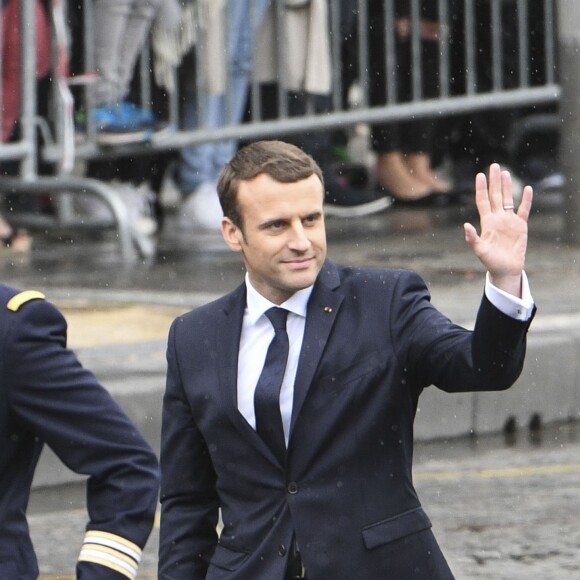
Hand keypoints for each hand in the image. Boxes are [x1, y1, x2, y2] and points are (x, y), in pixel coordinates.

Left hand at [464, 163, 532, 297]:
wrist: (506, 269)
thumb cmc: (491, 261)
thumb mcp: (479, 250)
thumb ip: (472, 238)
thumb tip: (466, 226)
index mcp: (487, 222)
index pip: (483, 201)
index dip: (481, 188)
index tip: (479, 175)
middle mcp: (497, 218)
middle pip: (496, 195)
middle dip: (495, 181)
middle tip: (494, 166)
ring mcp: (509, 221)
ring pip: (508, 199)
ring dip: (508, 186)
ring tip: (505, 172)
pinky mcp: (521, 226)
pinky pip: (524, 210)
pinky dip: (526, 200)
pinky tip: (528, 189)